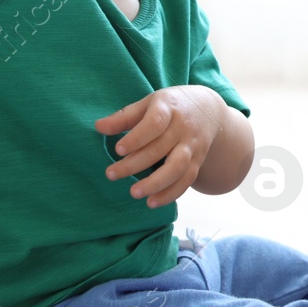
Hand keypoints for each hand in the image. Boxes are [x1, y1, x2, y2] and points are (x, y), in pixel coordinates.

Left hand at [95, 86, 225, 206]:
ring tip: (134, 193)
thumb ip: (124, 117)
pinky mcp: (198, 161)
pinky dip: (170, 194)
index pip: (155, 123)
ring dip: (156, 183)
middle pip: (161, 148)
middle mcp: (183, 128)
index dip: (137, 138)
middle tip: (111, 174)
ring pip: (177, 168)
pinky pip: (186, 180)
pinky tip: (152, 202)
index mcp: (169, 108)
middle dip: (135, 164)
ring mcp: (192, 146)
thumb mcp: (149, 103)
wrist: (208, 110)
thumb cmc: (170, 107)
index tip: (118, 150)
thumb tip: (98, 127)